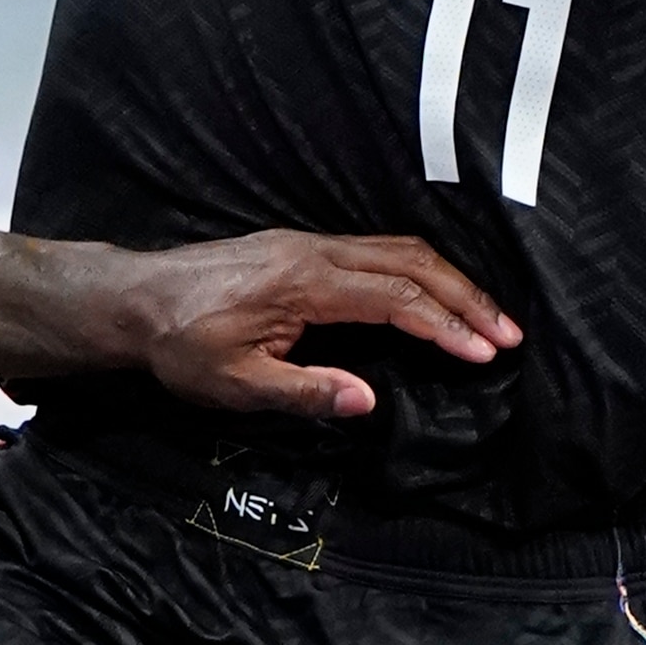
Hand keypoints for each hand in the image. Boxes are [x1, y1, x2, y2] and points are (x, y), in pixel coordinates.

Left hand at [118, 228, 516, 419]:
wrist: (136, 298)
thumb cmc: (181, 346)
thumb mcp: (236, 384)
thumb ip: (304, 391)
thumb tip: (368, 401)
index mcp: (305, 284)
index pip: (395, 299)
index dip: (445, 327)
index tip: (486, 353)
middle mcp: (315, 252)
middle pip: (410, 262)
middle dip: (465, 297)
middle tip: (509, 333)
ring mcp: (309, 244)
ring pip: (397, 248)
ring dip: (447, 280)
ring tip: (486, 316)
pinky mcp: (302, 247)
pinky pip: (376, 248)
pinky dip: (419, 269)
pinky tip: (435, 292)